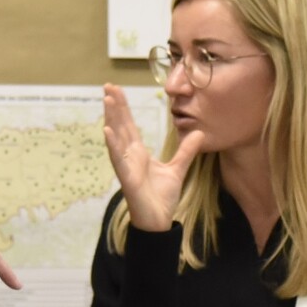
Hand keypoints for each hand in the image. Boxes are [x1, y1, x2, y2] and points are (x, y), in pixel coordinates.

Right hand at [101, 83, 202, 231]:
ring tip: (106, 100)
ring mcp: (126, 166)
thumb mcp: (178, 169)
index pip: (129, 125)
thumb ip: (186, 151)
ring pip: (116, 138)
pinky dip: (112, 145)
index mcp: (138, 152)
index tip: (116, 90)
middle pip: (121, 126)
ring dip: (111, 118)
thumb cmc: (162, 197)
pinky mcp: (127, 178)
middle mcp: (129, 156)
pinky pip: (118, 159)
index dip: (123, 107)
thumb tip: (199, 133)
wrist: (159, 221)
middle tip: (108, 85)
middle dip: (114, 106)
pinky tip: (107, 130)